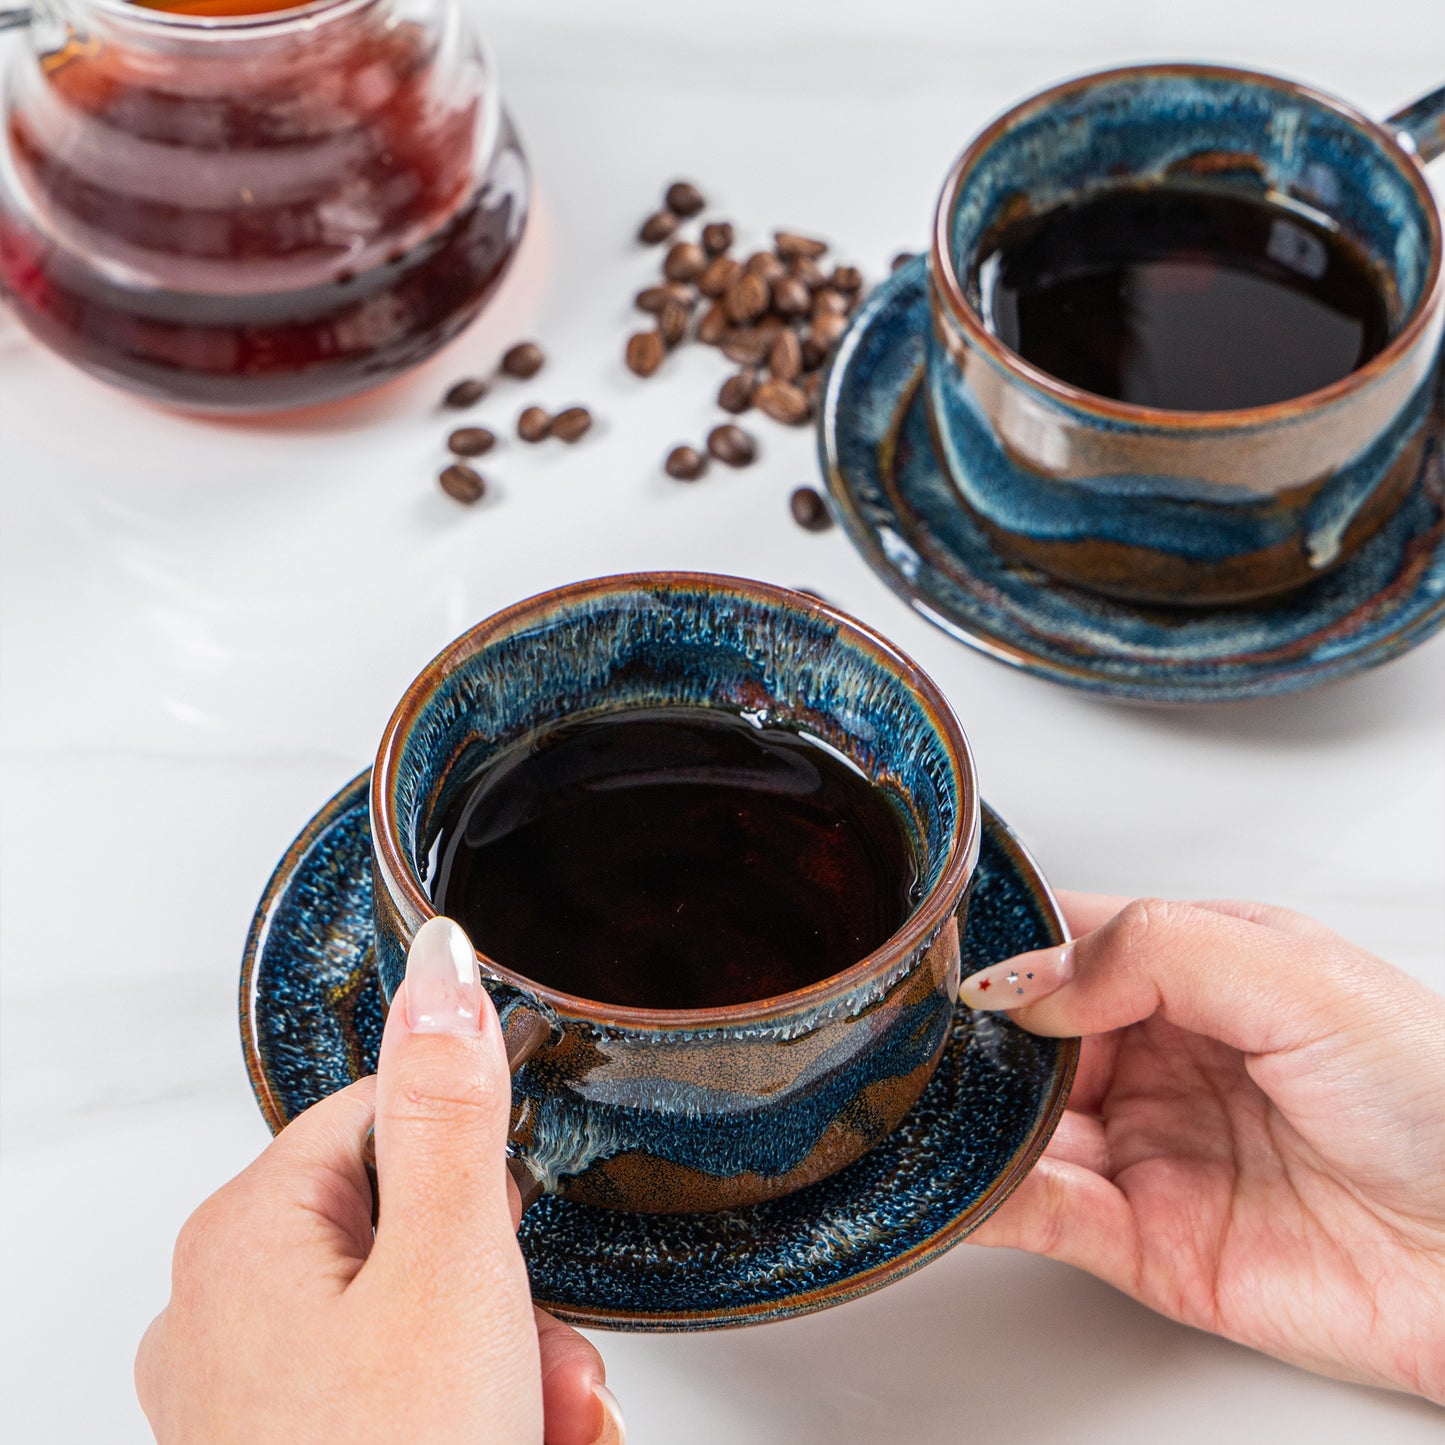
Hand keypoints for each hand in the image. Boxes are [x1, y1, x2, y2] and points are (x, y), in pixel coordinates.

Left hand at [136, 918, 623, 1444]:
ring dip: (503, 1359)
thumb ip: (449, 1108)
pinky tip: (511, 1442)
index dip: (472, 1172)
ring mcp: (252, 1394)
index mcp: (247, 1232)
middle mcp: (227, 1306)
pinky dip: (467, 1409)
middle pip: (410, 1224)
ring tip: (539, 1423)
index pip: (388, 1114)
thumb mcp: (450, 1269)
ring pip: (415, 1315)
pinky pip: (396, 1391)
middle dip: (502, 1288)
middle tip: (535, 1356)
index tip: (505, 1233)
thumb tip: (441, 969)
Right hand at [964, 893, 1444, 1402]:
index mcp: (1202, 974)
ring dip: (970, 1112)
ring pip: (1026, 1123)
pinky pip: (1048, 1213)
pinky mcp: (1150, 1242)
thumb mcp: (1294, 974)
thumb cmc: (1442, 1098)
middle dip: (975, 1033)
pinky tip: (963, 1172)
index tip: (944, 954)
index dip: (1008, 944)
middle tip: (917, 1031)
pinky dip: (992, 1195)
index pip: (1074, 940)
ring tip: (920, 1097)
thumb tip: (1030, 976)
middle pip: (1033, 1034)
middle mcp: (1167, 1057)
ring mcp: (1154, 1149)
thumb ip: (1150, 951)